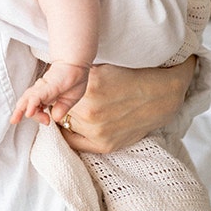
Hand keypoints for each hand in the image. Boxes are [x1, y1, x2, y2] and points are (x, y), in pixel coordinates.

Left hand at [10, 61, 90, 126]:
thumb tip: (55, 118)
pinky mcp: (48, 85)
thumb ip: (61, 109)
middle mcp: (42, 91)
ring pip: (27, 98)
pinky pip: (37, 96)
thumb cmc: (74, 79)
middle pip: (26, 103)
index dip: (38, 116)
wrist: (77, 64)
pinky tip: (29, 113)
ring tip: (14, 119)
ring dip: (20, 109)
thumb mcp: (70, 100)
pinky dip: (32, 104)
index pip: (36, 108)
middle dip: (21, 113)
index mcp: (46, 96)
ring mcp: (43, 87)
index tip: (47, 121)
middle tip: (20, 121)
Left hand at [59, 58, 196, 153]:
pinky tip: (74, 122)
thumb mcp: (101, 65)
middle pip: (55, 108)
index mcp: (88, 85)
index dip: (51, 89)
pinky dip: (69, 132)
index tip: (50, 87)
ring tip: (72, 107)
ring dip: (64, 115)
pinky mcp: (103, 146)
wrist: (162, 94)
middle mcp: (90, 110)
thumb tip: (49, 76)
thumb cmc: (130, 74)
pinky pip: (72, 142)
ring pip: (62, 123)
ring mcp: (96, 130)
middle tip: (60, 96)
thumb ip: (76, 72)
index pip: (52, 91)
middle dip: (56, 102)